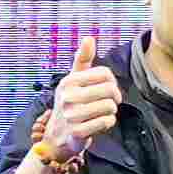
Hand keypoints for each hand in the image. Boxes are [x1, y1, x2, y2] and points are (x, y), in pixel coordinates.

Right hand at [38, 33, 121, 169]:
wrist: (57, 135)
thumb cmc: (70, 103)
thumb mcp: (73, 80)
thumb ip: (82, 59)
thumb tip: (89, 38)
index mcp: (68, 81)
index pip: (104, 73)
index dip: (111, 81)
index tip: (107, 88)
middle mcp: (67, 97)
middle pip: (110, 90)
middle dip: (114, 97)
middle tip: (110, 102)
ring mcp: (72, 115)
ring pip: (110, 106)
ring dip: (111, 111)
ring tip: (101, 113)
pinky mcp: (78, 132)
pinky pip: (107, 122)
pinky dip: (108, 123)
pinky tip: (99, 123)